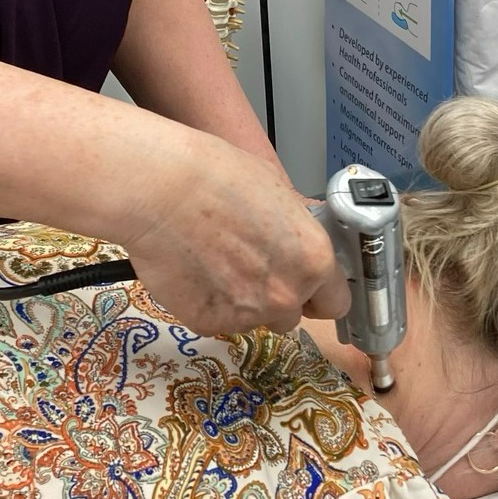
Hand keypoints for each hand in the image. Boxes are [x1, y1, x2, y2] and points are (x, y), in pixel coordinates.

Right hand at [116, 130, 350, 335]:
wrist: (162, 189)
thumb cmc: (219, 175)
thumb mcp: (276, 191)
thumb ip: (295, 231)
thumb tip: (295, 243)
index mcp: (312, 260)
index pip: (335, 302)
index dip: (319, 293)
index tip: (306, 285)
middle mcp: (285, 295)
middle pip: (292, 315)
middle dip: (276, 296)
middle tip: (248, 265)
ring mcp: (245, 315)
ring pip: (253, 319)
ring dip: (242, 301)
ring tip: (213, 262)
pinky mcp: (206, 323)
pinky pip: (216, 320)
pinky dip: (207, 303)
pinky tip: (192, 270)